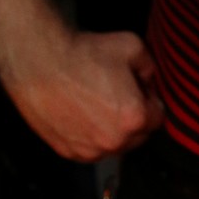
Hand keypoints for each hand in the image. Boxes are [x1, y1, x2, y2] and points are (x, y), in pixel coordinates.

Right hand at [3, 28, 164, 161]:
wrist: (40, 62)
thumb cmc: (84, 54)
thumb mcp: (132, 46)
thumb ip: (150, 67)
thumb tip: (150, 81)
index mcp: (134, 118)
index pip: (158, 118)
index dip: (149, 100)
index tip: (138, 89)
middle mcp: (113, 141)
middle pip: (138, 135)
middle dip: (134, 118)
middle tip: (117, 95)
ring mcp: (89, 150)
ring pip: (113, 145)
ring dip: (112, 130)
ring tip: (96, 104)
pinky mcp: (67, 151)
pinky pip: (90, 149)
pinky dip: (90, 136)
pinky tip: (81, 114)